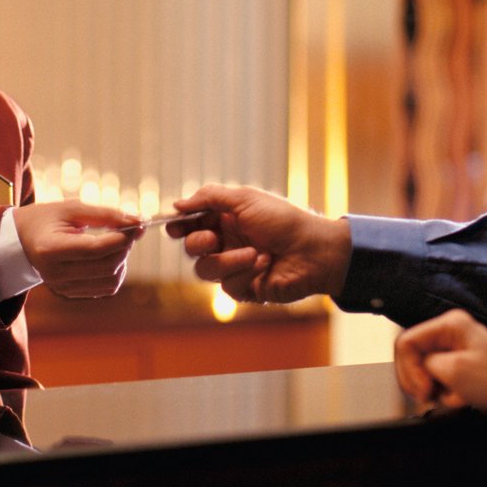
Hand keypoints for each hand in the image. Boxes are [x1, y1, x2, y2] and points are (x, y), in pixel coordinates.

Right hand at [15, 201, 137, 298]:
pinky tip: (107, 256)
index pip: (95, 249)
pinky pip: (106, 288)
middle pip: (106, 266)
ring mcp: (62, 288)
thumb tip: (140, 221)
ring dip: (122, 260)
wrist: (21, 240)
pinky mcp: (70, 294)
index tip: (137, 224)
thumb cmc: (47, 219)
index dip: (121, 237)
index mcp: (50, 250)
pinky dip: (115, 271)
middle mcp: (55, 274)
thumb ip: (106, 214)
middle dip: (125, 247)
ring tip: (114, 242)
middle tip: (128, 230)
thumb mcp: (73, 208)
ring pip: (110, 281)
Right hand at [175, 184, 350, 302]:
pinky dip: (246, 273)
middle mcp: (227, 243)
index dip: (179, 226)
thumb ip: (210, 198)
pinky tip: (265, 264)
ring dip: (229, 260)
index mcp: (227, 219)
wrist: (313, 250)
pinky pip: (227, 286)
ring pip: (205, 269)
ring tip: (255, 253)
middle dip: (198, 243)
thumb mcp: (246, 199)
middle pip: (192, 248)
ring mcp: (234, 267)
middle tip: (212, 239)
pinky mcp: (244, 288)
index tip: (173, 226)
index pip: (193, 223)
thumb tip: (178, 204)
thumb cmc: (284, 220)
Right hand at [394, 309, 486, 442]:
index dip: (409, 369)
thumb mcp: (453, 370)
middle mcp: (452, 334)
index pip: (406, 342)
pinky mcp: (463, 372)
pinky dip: (445, 396)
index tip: (423, 390)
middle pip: (412, 357)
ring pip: (424, 373)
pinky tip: (462, 401)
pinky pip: (439, 384)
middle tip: (430, 397)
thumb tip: (415, 372)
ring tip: (453, 398)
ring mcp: (457, 353)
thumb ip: (422, 365)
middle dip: (418, 380)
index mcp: (450, 324)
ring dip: (434, 390)